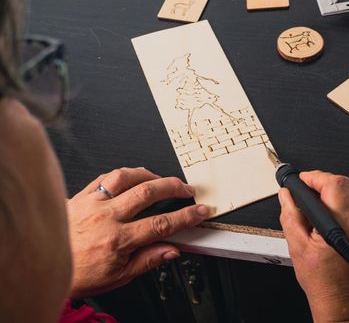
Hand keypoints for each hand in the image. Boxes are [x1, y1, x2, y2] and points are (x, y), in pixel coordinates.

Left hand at [66, 167, 208, 298]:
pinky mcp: (81, 196)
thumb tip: (171, 250)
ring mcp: (92, 203)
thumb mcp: (119, 277)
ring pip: (126, 177)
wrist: (45, 267)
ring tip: (161, 180)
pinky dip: (123, 174)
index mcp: (117, 240)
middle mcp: (106, 217)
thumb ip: (148, 260)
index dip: (186, 216)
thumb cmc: (79, 273)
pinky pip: (105, 177)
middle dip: (174, 187)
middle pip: (148, 192)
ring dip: (149, 175)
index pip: (161, 223)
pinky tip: (132, 177)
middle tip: (186, 189)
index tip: (199, 211)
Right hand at [279, 171, 348, 322]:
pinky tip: (329, 215)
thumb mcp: (298, 250)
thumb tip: (286, 196)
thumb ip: (291, 217)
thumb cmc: (325, 286)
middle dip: (322, 181)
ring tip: (316, 204)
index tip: (301, 181)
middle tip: (306, 190)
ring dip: (332, 191)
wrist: (347, 306)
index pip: (334, 184)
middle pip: (345, 183)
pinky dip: (341, 203)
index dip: (314, 177)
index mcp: (343, 228)